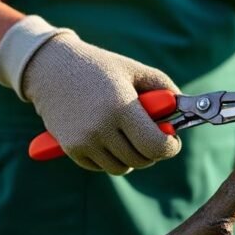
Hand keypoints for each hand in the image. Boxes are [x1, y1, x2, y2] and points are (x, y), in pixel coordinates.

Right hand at [0, 17, 181, 174]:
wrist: (51, 68)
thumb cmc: (99, 67)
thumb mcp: (136, 71)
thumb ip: (165, 90)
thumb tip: (184, 111)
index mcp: (122, 107)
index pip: (156, 146)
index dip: (170, 147)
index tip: (172, 140)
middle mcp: (101, 128)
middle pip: (141, 160)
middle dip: (153, 151)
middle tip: (153, 135)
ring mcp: (84, 141)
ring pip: (122, 167)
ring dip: (132, 156)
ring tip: (130, 134)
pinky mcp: (70, 149)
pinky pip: (101, 167)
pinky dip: (110, 158)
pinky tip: (109, 137)